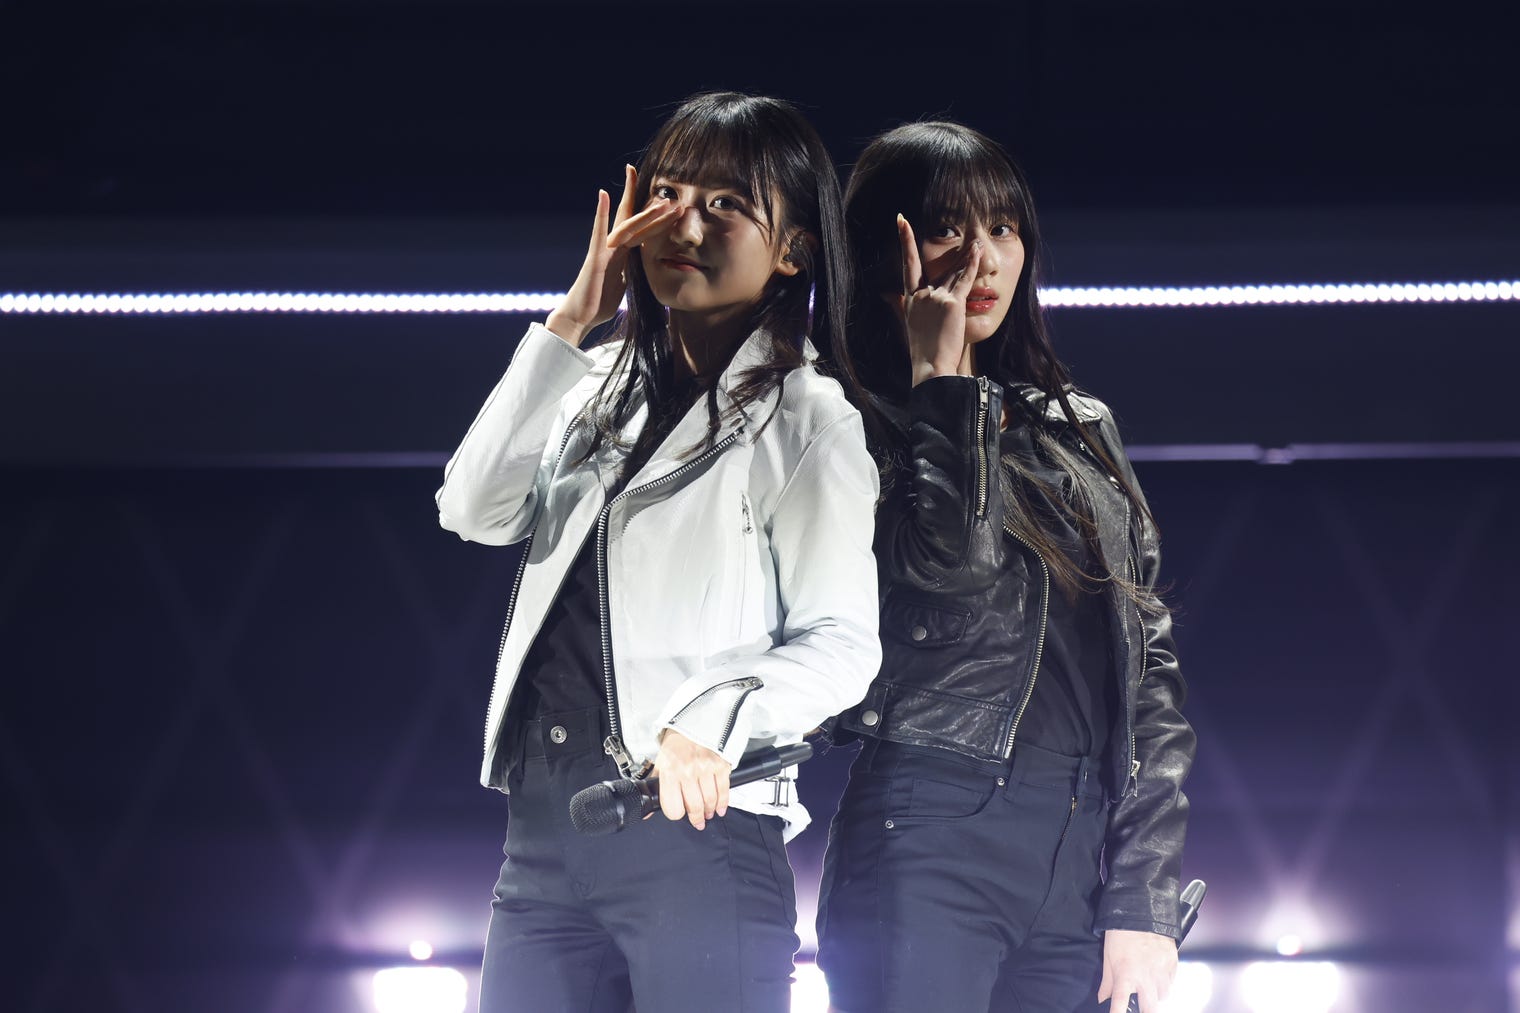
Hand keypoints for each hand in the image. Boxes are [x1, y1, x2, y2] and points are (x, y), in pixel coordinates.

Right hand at [544, 165, 683, 345]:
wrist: (580, 316)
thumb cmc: (599, 302)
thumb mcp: (623, 284)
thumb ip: (631, 270)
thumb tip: (643, 266)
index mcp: (623, 254)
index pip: (642, 231)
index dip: (656, 218)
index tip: (671, 206)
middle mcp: (614, 247)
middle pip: (636, 222)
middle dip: (654, 208)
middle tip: (672, 195)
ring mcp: (605, 250)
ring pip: (628, 227)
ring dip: (645, 214)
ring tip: (663, 203)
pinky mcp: (595, 258)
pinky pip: (599, 233)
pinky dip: (601, 214)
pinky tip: (603, 195)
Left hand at [650, 729, 731, 830]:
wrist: (694, 720)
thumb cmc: (677, 742)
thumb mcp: (661, 761)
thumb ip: (655, 785)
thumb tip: (646, 810)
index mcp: (670, 772)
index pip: (673, 807)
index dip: (676, 814)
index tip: (679, 813)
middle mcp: (687, 771)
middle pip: (694, 807)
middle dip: (696, 819)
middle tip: (697, 821)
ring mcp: (706, 769)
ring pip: (710, 801)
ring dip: (710, 811)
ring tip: (708, 813)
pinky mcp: (721, 765)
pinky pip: (723, 790)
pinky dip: (723, 803)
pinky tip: (720, 807)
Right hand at [896, 213, 982, 386]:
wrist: (930, 366)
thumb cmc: (923, 352)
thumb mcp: (908, 325)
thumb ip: (901, 306)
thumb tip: (887, 295)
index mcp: (910, 299)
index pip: (908, 265)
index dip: (905, 241)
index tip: (902, 221)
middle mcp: (922, 294)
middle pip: (937, 266)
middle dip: (945, 249)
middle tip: (949, 229)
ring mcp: (936, 297)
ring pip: (954, 271)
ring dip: (967, 256)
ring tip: (977, 242)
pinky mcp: (952, 303)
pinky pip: (965, 280)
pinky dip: (972, 265)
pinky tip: (978, 251)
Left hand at [1097, 929, 1177, 1012]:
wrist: (1141, 913)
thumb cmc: (1121, 934)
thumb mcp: (1109, 958)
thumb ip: (1107, 982)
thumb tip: (1102, 999)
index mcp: (1126, 975)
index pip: (1120, 1003)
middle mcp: (1145, 976)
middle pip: (1150, 1009)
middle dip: (1145, 1011)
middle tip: (1140, 1006)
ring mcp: (1161, 971)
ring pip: (1163, 997)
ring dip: (1155, 996)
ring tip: (1148, 986)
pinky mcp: (1173, 965)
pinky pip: (1171, 983)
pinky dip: (1165, 983)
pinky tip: (1157, 974)